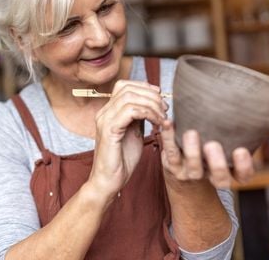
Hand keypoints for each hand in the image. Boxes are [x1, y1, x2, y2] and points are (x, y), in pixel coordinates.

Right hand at [89, 80, 167, 198]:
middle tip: (165, 109)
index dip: (145, 87)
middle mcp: (104, 113)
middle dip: (151, 95)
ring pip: (130, 97)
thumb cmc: (121, 161)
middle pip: (128, 88)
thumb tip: (151, 104)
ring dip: (152, 104)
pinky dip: (148, 113)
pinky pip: (130, 111)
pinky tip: (157, 123)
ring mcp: (105, 120)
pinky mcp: (109, 130)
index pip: (124, 85)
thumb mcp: (133, 133)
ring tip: (162, 117)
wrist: (108, 182)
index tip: (161, 99)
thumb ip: (138, 117)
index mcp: (108, 112)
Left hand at [160, 120, 253, 188]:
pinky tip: (169, 123)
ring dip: (192, 152)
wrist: (182, 163)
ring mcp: (192, 172)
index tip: (241, 150)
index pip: (243, 175)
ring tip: (191, 133)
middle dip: (217, 164)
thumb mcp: (227, 137)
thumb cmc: (212, 140)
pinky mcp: (173, 165)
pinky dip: (168, 137)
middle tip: (212, 145)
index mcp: (230, 169)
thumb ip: (242, 128)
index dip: (244, 166)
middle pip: (219, 179)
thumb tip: (264, 108)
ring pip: (194, 169)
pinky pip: (171, 154)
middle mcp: (211, 174)